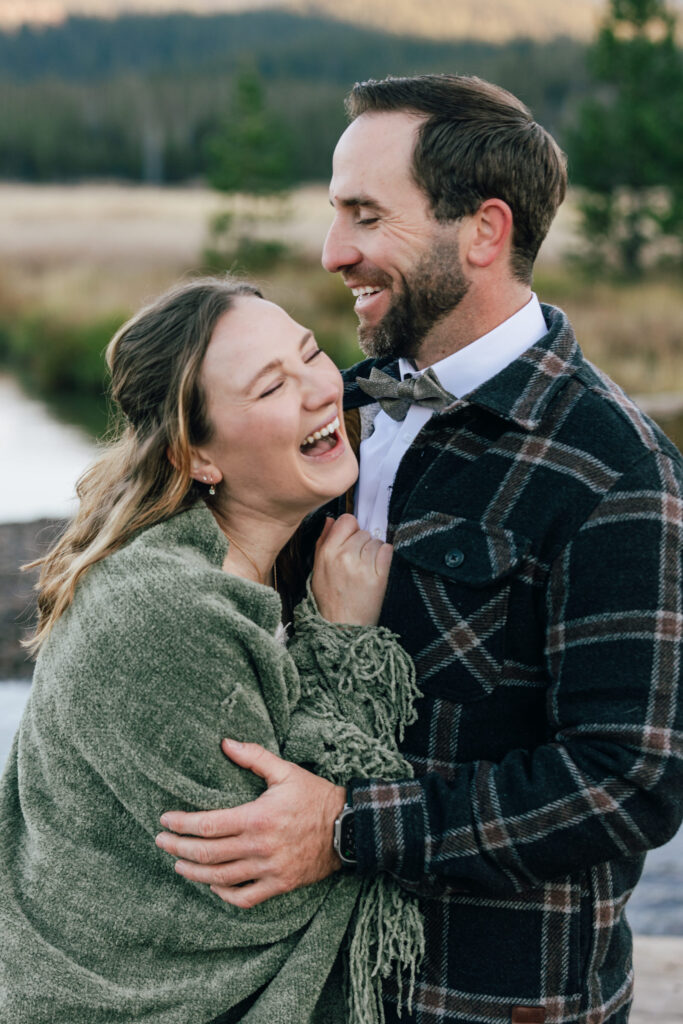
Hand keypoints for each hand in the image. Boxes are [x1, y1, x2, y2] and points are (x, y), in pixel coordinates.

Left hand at [155, 739, 346, 907]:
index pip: (208, 825)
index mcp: (258, 817)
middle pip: (208, 854)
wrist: (348, 827)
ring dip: (194, 873)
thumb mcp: (285, 771)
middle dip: (178, 848)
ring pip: (221, 879)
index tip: (164, 821)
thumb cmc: (314, 796)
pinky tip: (212, 886)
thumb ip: (253, 756)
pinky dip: (224, 895)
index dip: (182, 825)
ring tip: (178, 864)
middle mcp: (260, 847)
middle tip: (161, 842)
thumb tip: (224, 742)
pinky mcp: (280, 885)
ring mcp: (270, 870)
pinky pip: (245, 898)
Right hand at [312, 514, 392, 625]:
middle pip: (363, 532)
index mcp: (328, 553)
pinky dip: (384, 556)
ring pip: (376, 541)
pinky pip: (387, 551)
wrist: (342, 627)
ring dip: (374, 551)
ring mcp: (363, 567)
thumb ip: (323, 541)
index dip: (351, 528)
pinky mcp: (379, 577)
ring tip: (365, 568)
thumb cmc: (329, 599)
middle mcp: (345, 557)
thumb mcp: (318, 569)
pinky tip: (376, 568)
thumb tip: (331, 520)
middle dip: (362, 543)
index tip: (351, 540)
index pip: (347, 520)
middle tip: (357, 560)